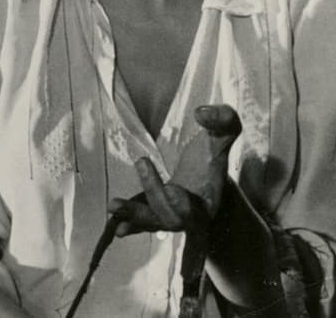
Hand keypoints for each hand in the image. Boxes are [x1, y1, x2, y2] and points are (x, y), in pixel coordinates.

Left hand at [106, 105, 240, 236]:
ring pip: (152, 222)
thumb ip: (222, 120)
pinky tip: (112, 224)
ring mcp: (169, 217)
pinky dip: (127, 223)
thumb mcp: (223, 134)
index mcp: (208, 201)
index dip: (185, 205)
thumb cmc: (213, 154)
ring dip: (133, 214)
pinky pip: (140, 223)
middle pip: (172, 218)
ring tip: (113, 205)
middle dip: (156, 195)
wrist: (204, 176)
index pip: (198, 211)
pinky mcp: (153, 213)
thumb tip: (202, 112)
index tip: (174, 189)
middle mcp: (189, 216)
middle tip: (142, 163)